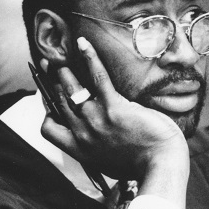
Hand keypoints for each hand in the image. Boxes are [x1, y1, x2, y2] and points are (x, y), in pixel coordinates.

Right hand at [40, 37, 188, 207]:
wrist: (161, 165)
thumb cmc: (144, 165)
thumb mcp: (112, 164)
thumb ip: (100, 149)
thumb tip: (101, 139)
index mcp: (81, 150)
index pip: (49, 130)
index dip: (47, 114)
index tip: (51, 103)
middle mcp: (83, 134)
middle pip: (59, 102)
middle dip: (52, 83)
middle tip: (50, 67)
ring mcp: (96, 119)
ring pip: (71, 88)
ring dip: (64, 71)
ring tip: (62, 60)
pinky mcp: (114, 106)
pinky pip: (97, 76)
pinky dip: (88, 57)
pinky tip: (83, 43)